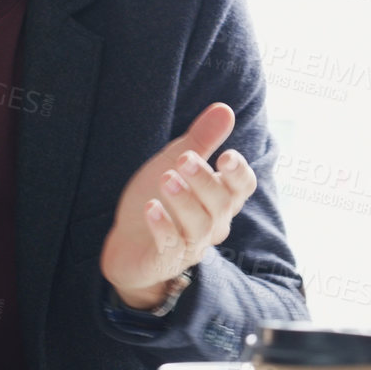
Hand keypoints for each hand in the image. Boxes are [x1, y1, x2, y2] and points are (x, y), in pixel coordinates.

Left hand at [100, 102, 256, 307]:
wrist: (127, 243)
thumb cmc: (159, 198)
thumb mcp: (176, 163)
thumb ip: (202, 139)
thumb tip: (224, 109)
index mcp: (220, 198)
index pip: (243, 187)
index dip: (238, 173)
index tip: (226, 156)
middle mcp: (213, 224)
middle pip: (221, 205)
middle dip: (204, 181)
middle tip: (184, 159)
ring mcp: (191, 245)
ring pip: (199, 226)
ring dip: (185, 201)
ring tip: (167, 179)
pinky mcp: (166, 260)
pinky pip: (170, 246)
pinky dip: (163, 227)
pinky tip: (151, 208)